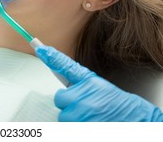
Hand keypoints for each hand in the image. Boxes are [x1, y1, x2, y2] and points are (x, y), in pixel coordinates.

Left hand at [35, 45, 162, 121]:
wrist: (134, 118)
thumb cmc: (111, 101)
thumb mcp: (95, 84)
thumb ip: (76, 79)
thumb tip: (54, 66)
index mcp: (88, 80)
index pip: (66, 65)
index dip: (52, 57)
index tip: (41, 48)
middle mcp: (86, 95)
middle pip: (59, 99)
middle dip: (67, 104)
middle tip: (82, 106)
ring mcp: (85, 113)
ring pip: (63, 116)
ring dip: (72, 118)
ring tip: (87, 116)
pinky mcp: (83, 127)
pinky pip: (68, 127)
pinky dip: (76, 126)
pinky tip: (89, 123)